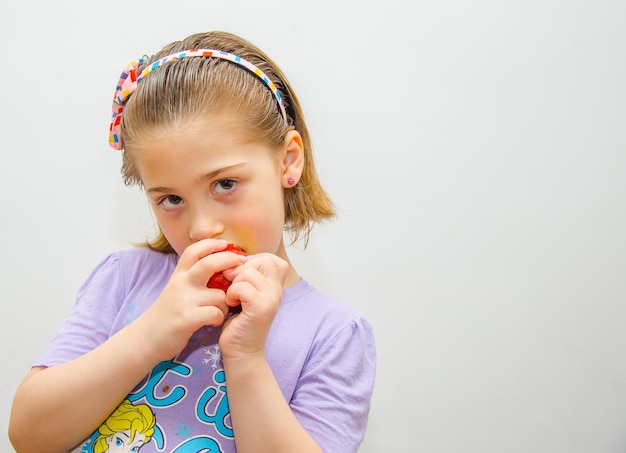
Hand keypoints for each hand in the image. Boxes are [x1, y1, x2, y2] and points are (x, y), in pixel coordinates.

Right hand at [132, 239, 247, 363]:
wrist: (147, 338)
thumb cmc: (168, 313)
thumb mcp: (177, 288)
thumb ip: (193, 276)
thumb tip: (219, 263)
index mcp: (179, 275)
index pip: (194, 250)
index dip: (211, 244)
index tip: (226, 244)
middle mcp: (181, 284)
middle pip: (209, 263)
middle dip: (229, 260)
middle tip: (241, 265)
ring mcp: (184, 301)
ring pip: (219, 295)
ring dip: (226, 303)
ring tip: (220, 310)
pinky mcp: (187, 319)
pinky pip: (216, 313)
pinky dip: (219, 318)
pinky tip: (213, 321)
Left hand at [219, 253, 288, 360]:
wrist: (242, 353)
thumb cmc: (239, 324)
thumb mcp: (245, 295)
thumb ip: (246, 278)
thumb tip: (234, 259)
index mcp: (274, 287)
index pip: (272, 258)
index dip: (254, 260)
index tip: (240, 274)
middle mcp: (277, 291)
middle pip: (263, 260)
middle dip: (242, 268)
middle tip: (232, 284)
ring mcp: (271, 299)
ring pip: (249, 272)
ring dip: (234, 283)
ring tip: (232, 297)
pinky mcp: (260, 308)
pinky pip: (243, 287)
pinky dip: (232, 293)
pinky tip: (231, 304)